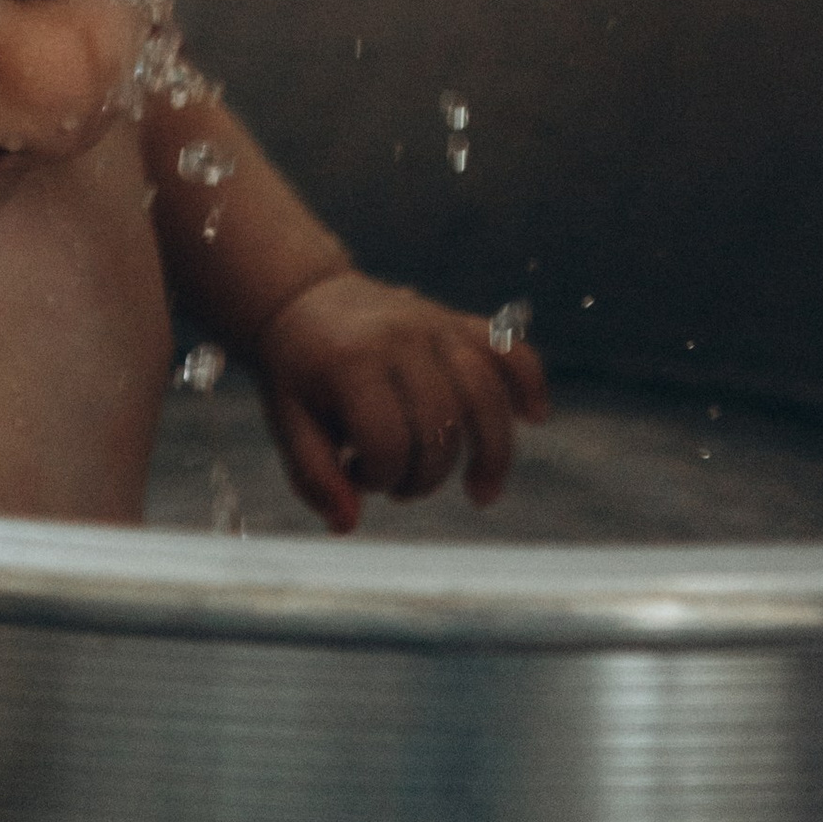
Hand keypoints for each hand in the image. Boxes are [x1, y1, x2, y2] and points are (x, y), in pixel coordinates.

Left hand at [253, 271, 549, 533]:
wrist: (300, 296)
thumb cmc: (296, 373)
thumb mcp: (287, 423)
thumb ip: (314, 477)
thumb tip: (349, 525)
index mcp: (350, 363)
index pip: (388, 442)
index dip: (377, 478)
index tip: (355, 473)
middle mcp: (398, 339)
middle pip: (441, 426)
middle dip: (424, 475)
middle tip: (398, 482)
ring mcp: (431, 324)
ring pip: (485, 392)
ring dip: (491, 453)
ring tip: (481, 493)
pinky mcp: (452, 320)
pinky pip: (505, 348)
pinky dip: (528, 381)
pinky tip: (535, 416)